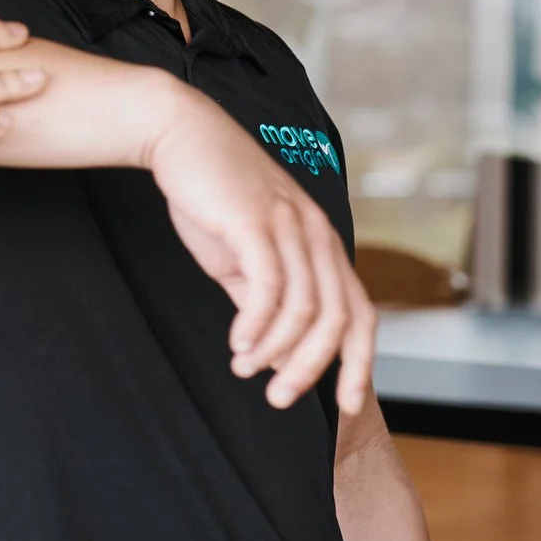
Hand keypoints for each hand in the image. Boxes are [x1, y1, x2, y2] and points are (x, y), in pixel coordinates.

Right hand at [142, 87, 375, 412]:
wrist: (181, 136)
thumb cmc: (213, 196)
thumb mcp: (244, 256)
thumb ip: (264, 301)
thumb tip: (277, 355)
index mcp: (323, 244)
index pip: (360, 313)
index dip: (359, 362)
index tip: (345, 404)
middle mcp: (317, 235)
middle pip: (338, 318)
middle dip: (313, 368)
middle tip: (278, 398)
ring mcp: (290, 225)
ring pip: (305, 307)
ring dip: (277, 349)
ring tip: (245, 369)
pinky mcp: (256, 221)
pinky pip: (269, 285)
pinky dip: (257, 323)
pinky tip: (237, 343)